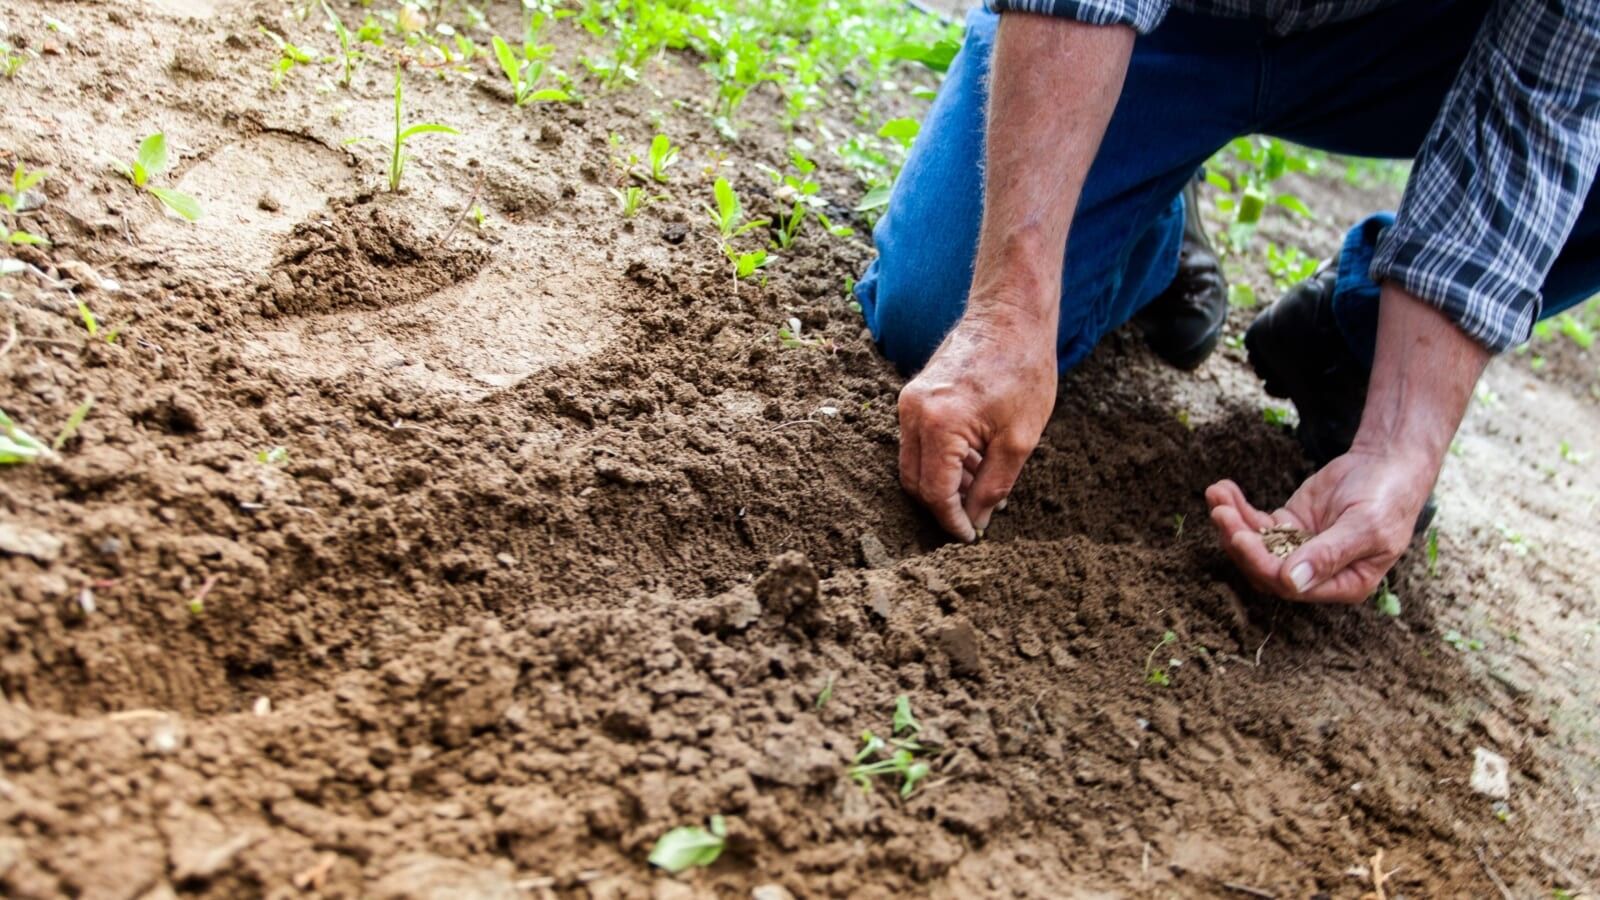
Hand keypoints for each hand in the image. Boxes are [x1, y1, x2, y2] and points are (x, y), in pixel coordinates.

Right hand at [898, 313, 1056, 541]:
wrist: (1010, 316)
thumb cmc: (1023, 370)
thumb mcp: (1019, 440)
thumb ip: (993, 486)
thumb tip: (976, 521)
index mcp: (939, 424)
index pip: (935, 492)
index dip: (951, 521)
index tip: (970, 537)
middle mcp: (913, 413)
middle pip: (915, 482)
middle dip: (943, 506)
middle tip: (975, 518)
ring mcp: (909, 402)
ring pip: (913, 463)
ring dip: (943, 483)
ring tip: (982, 485)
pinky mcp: (914, 395)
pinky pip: (918, 442)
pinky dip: (941, 460)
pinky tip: (974, 461)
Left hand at [1205, 446, 1435, 602]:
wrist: (1388, 464)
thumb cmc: (1387, 498)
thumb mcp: (1365, 527)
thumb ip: (1329, 554)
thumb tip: (1292, 582)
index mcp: (1343, 584)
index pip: (1291, 586)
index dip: (1262, 564)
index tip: (1241, 537)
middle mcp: (1317, 573)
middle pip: (1265, 568)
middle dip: (1239, 541)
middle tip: (1220, 513)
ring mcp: (1299, 548)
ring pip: (1256, 545)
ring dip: (1232, 522)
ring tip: (1216, 495)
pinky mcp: (1288, 525)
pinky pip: (1256, 523)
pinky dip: (1238, 508)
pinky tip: (1223, 489)